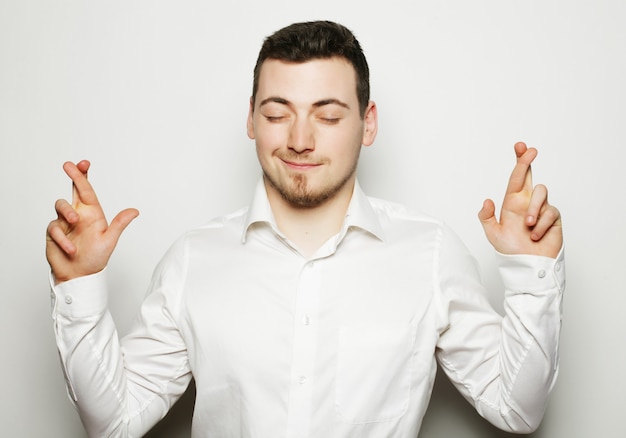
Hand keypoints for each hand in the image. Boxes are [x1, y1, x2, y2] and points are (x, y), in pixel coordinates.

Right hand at [46, 160, 138, 282]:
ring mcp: (64, 223)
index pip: (87, 191)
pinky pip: (54, 228)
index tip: (83, 163)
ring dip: (67, 211)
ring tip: (75, 223)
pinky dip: (63, 238)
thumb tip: (135, 211)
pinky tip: (71, 249)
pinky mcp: (53, 233)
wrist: (79, 276)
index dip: (84, 176)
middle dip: (72, 176)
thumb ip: (119, 224)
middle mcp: (78, 214)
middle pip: (72, 191)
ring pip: (60, 205)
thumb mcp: (109, 240)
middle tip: (69, 165)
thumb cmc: (95, 258)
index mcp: (92, 213)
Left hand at [478, 142, 561, 257]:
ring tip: (527, 226)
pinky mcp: (554, 218)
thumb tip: (487, 200)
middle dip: (528, 161)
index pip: (516, 178)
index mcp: (513, 202)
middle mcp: (527, 203)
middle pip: (530, 176)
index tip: (520, 147)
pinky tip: (536, 236)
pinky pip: (550, 212)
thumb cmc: (511, 250)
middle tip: (530, 150)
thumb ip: (487, 217)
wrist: (528, 266)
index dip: (519, 162)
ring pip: (540, 192)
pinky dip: (541, 225)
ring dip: (533, 209)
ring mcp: (542, 209)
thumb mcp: (493, 234)